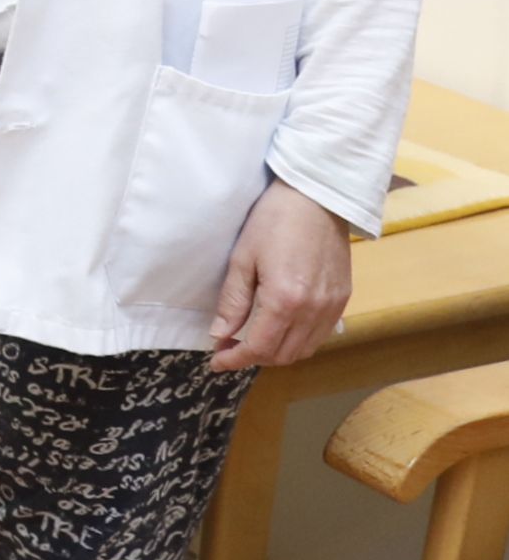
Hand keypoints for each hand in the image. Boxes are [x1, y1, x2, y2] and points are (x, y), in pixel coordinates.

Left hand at [210, 182, 353, 371]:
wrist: (318, 198)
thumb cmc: (274, 221)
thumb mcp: (242, 259)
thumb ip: (232, 302)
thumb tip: (220, 335)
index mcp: (285, 300)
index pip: (260, 348)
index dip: (235, 359)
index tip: (216, 361)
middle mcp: (314, 310)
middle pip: (284, 355)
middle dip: (254, 358)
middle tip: (229, 347)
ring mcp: (333, 306)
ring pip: (305, 350)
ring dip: (277, 352)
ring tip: (252, 340)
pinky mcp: (343, 299)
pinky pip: (321, 335)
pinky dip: (299, 341)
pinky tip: (281, 329)